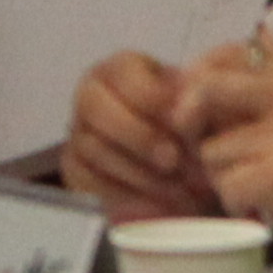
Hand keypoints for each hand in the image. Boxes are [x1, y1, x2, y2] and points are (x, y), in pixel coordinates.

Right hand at [59, 49, 218, 218]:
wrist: (178, 155)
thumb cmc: (188, 121)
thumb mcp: (198, 104)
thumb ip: (195, 104)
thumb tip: (186, 115)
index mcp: (121, 68)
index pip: (127, 78)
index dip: (156, 103)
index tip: (184, 126)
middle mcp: (91, 93)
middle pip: (97, 109)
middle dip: (139, 138)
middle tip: (173, 161)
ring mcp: (79, 130)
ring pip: (95, 148)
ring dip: (138, 173)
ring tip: (177, 189)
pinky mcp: (75, 166)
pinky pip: (88, 180)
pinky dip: (124, 195)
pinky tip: (156, 203)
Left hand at [169, 39, 272, 272]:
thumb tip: (208, 98)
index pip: (225, 56)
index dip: (198, 84)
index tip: (202, 117)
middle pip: (204, 90)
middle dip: (190, 124)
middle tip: (204, 153)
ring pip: (212, 150)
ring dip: (223, 178)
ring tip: (255, 192)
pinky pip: (227, 185)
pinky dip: (237, 204)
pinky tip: (261, 211)